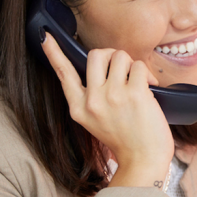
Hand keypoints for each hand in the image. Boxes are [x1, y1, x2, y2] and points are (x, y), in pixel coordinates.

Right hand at [41, 32, 172, 188]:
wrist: (143, 160)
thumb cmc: (125, 139)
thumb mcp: (95, 121)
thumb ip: (92, 97)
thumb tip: (102, 67)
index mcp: (78, 108)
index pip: (63, 74)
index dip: (54, 53)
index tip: (46, 36)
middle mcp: (92, 101)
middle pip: (96, 54)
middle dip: (113, 56)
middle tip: (123, 70)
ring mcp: (112, 96)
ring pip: (120, 56)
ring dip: (132, 65)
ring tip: (138, 82)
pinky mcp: (134, 95)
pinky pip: (138, 66)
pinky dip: (147, 74)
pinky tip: (150, 88)